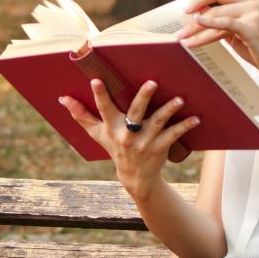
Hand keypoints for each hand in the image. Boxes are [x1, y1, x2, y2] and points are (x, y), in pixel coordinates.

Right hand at [59, 79, 199, 200]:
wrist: (135, 178)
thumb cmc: (115, 148)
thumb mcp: (97, 134)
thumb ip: (81, 115)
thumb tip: (62, 98)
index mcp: (112, 128)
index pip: (104, 109)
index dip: (99, 95)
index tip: (97, 80)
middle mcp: (127, 135)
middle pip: (135, 112)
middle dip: (143, 97)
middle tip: (152, 82)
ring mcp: (145, 142)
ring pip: (158, 122)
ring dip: (170, 109)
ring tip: (180, 99)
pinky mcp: (160, 148)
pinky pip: (174, 134)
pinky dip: (185, 126)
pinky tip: (196, 117)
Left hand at [176, 0, 258, 90]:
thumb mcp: (237, 33)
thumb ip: (222, 22)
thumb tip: (197, 16)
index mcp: (249, 1)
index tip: (185, 11)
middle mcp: (253, 3)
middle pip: (215, 7)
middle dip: (193, 21)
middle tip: (178, 33)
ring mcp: (254, 15)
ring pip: (216, 18)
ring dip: (196, 30)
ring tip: (182, 40)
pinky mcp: (253, 29)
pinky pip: (226, 23)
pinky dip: (210, 24)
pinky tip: (198, 24)